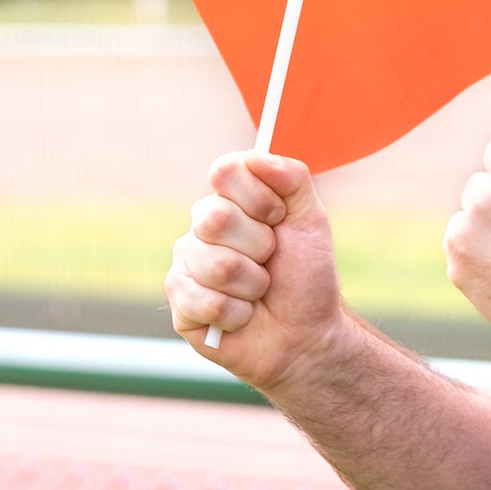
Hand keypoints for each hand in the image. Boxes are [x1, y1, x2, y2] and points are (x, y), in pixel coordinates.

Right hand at [165, 151, 346, 391]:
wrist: (306, 334)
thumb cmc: (307, 275)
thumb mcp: (311, 218)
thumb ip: (291, 177)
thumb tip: (257, 156)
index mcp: (230, 200)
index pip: (224, 171)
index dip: (258, 197)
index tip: (279, 218)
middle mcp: (202, 227)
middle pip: (214, 217)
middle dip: (259, 245)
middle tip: (271, 260)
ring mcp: (186, 264)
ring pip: (214, 264)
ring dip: (252, 284)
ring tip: (259, 292)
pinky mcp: (179, 303)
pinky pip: (205, 301)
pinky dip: (238, 314)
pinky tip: (243, 317)